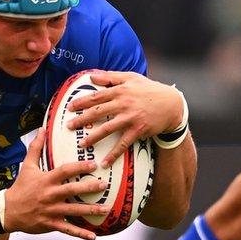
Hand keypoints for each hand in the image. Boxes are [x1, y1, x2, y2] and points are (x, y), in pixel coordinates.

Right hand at [3, 131, 109, 239]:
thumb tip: (42, 129)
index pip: (64, 171)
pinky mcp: (50, 224)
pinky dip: (80, 234)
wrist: (7, 211)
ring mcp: (51, 211)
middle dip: (89, 188)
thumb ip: (35, 148)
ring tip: (105, 208)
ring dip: (90, 210)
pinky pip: (68, 229)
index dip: (79, 168)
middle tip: (104, 185)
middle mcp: (49, 195)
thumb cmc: (20, 188)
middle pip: (72, 190)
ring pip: (73, 210)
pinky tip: (93, 236)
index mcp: (46, 180)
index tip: (94, 165)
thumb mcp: (27, 166)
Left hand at [65, 71, 184, 166]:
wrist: (171, 104)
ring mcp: (131, 118)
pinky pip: (123, 144)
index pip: (97, 96)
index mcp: (120, 90)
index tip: (70, 107)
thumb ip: (111, 77)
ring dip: (93, 137)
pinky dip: (113, 154)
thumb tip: (91, 76)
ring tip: (81, 144)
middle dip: (81, 119)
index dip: (82, 101)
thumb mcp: (132, 78)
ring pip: (107, 128)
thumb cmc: (150, 89)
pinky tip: (104, 163)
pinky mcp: (138, 130)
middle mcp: (124, 104)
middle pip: (98, 112)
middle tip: (68, 126)